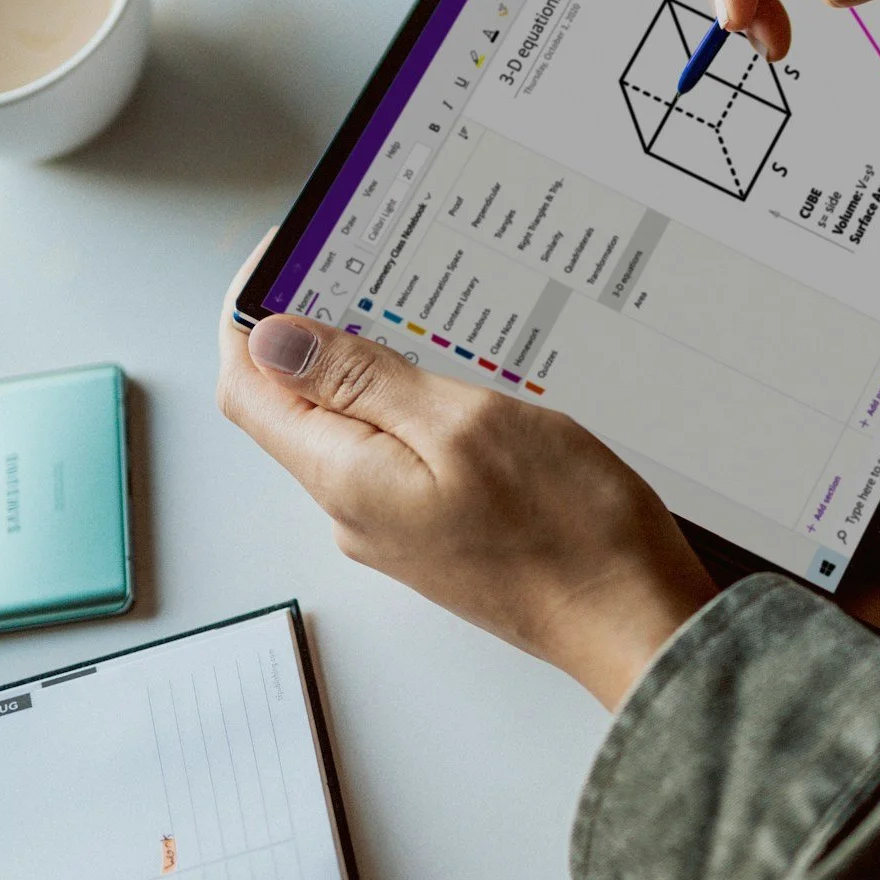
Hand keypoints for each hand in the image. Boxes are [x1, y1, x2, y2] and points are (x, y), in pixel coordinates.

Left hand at [217, 258, 716, 708]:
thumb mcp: (463, 424)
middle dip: (315, 331)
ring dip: (373, 365)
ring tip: (428, 315)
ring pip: (353, 426)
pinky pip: (400, 452)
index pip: (247, 388)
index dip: (248, 318)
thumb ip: (362, 382)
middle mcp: (355, 508)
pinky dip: (415, 403)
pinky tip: (464, 379)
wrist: (632, 620)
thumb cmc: (566, 529)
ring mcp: (396, 524)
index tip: (282, 259)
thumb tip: (274, 341)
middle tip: (366, 268)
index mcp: (344, 479)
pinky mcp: (438, 529)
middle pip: (296, 405)